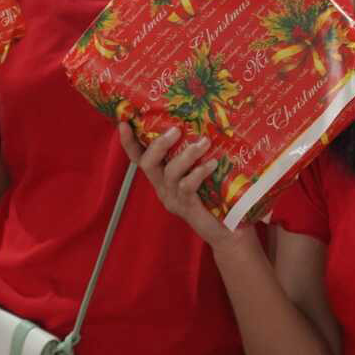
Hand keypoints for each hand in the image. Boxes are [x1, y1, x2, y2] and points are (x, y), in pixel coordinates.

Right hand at [120, 123, 247, 250]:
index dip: (129, 142)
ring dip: (187, 154)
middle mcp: (163, 186)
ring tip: (204, 142)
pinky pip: (186, 186)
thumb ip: (197, 152)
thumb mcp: (203, 170)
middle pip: (147, 163)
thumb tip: (204, 124)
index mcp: (162, 176)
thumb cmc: (218, 195)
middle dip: (158, 144)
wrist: (229, 231)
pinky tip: (212, 163)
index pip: (139, 157)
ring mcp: (173, 198)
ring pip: (170, 172)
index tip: (125, 123)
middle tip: (176, 129)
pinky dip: (198, 172)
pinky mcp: (187, 207)